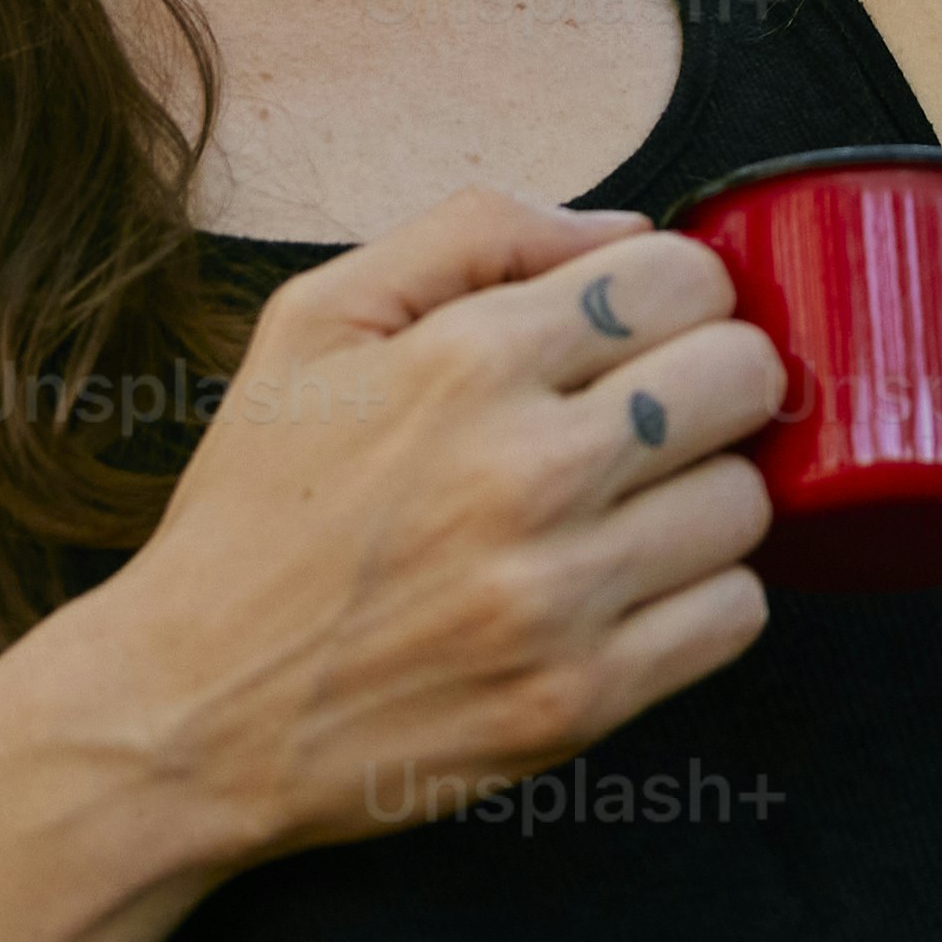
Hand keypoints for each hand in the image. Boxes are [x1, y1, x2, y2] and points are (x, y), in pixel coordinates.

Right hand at [53, 192, 779, 870]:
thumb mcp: (314, 320)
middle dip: (716, 376)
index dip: (681, 289)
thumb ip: (472, 235)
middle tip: (661, 409)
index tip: (649, 326)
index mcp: (466, 360)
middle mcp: (527, 470)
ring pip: (751, 501)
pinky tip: (634, 583)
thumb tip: (627, 230)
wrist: (191, 711)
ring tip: (636, 504)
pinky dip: (703, 594)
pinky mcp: (581, 700)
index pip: (686, 276)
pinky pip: (736, 616)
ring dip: (707, 492)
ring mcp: (561, 594)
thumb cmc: (255, 505)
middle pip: (744, 376)